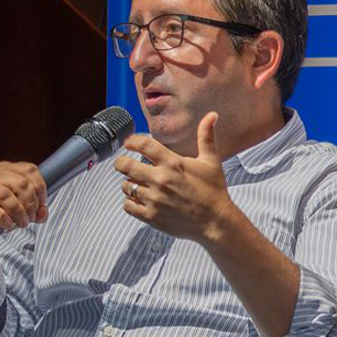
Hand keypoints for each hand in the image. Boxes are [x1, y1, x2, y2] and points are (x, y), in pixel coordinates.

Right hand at [0, 160, 48, 248]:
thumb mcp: (19, 211)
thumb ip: (34, 211)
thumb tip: (43, 214)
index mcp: (5, 170)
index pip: (29, 170)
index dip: (40, 188)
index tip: (42, 205)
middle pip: (20, 182)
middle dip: (30, 203)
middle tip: (30, 218)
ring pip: (4, 194)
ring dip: (18, 212)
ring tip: (21, 224)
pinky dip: (2, 218)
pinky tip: (8, 225)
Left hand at [115, 113, 249, 245]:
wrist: (216, 222)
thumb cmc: (214, 191)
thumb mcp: (211, 161)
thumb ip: (206, 136)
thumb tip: (212, 115)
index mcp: (172, 163)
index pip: (143, 145)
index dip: (131, 141)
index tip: (128, 143)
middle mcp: (160, 179)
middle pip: (126, 165)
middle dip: (121, 162)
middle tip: (122, 163)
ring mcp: (154, 199)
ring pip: (126, 186)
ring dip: (127, 183)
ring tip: (133, 183)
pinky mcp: (152, 216)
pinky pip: (128, 206)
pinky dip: (129, 202)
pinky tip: (136, 199)